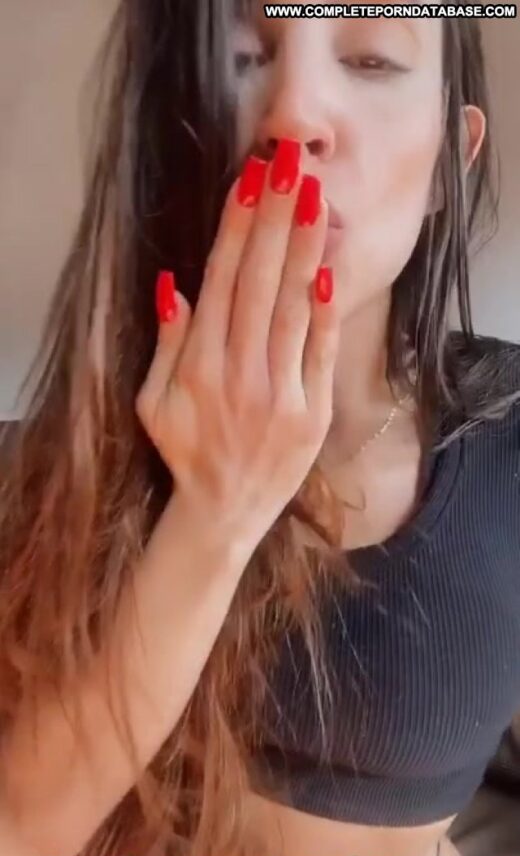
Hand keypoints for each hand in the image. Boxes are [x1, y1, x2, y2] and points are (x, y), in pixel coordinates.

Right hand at [136, 139, 339, 546]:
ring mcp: (280, 395)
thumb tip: (174, 285)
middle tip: (291, 164)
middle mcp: (239, 374)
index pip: (222, 282)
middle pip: (260, 283)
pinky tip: (328, 268)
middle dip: (275, 218)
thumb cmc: (185, 452)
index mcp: (198, 367)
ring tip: (315, 197)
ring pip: (293, 309)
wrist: (223, 513)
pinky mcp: (311, 415)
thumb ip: (167, 344)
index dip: (237, 228)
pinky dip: (324, 313)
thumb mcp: (153, 403)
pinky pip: (319, 354)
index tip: (250, 180)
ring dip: (304, 250)